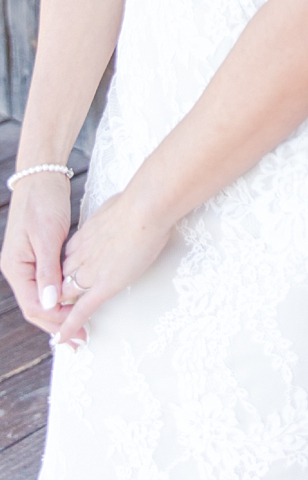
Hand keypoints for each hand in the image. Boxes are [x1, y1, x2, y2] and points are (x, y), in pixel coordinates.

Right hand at [2, 173, 74, 334]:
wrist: (42, 179)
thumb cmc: (43, 204)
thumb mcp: (46, 237)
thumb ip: (48, 271)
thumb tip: (50, 302)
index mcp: (16, 268)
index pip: (33, 306)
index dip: (55, 322)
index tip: (74, 334)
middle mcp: (20, 270)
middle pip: (37, 307)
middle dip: (57, 325)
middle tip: (79, 340)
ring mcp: (30, 264)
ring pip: (44, 297)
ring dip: (61, 313)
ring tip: (80, 328)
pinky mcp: (42, 256)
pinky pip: (50, 284)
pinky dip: (63, 295)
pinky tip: (78, 301)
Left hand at [53, 188, 172, 346]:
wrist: (146, 208)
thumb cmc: (142, 202)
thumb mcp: (122, 202)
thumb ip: (120, 211)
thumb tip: (134, 205)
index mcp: (86, 235)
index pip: (68, 257)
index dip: (66, 268)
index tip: (70, 273)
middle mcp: (81, 254)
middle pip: (62, 277)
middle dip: (58, 290)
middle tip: (60, 302)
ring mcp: (90, 271)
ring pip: (66, 294)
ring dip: (61, 309)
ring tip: (59, 322)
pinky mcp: (104, 286)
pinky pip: (82, 310)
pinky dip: (71, 326)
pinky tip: (65, 338)